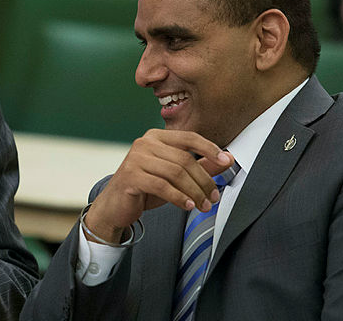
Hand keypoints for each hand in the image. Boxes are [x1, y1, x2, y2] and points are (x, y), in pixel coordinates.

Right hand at [84, 129, 233, 243]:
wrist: (115, 205)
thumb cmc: (145, 188)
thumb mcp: (175, 176)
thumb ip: (200, 166)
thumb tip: (227, 159)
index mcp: (155, 137)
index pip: (188, 137)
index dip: (210, 149)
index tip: (226, 161)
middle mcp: (144, 143)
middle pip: (184, 159)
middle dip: (204, 180)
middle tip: (213, 197)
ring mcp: (135, 158)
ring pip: (176, 173)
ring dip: (194, 192)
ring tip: (202, 205)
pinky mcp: (130, 176)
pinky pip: (162, 186)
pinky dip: (178, 197)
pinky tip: (187, 206)